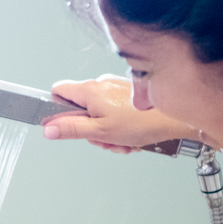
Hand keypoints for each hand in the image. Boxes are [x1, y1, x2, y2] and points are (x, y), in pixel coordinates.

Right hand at [41, 75, 197, 151]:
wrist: (173, 118)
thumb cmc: (142, 122)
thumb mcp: (101, 132)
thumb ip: (72, 129)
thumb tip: (48, 129)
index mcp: (90, 90)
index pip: (58, 92)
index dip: (58, 110)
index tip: (66, 124)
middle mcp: (101, 84)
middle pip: (80, 109)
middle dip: (90, 129)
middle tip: (103, 139)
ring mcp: (115, 88)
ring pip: (99, 114)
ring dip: (107, 132)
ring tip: (122, 139)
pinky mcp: (128, 94)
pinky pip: (114, 112)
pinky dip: (119, 126)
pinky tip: (130, 135)